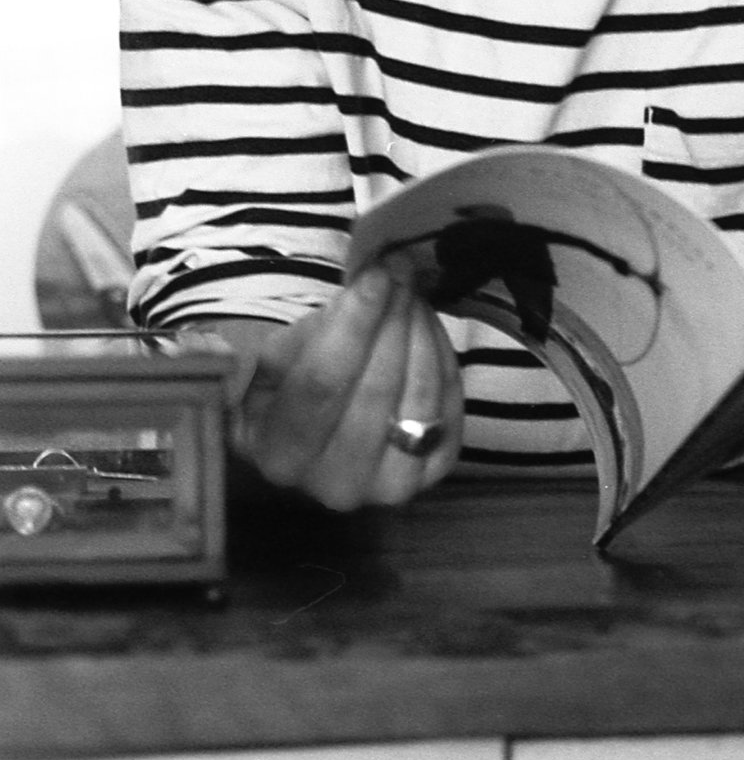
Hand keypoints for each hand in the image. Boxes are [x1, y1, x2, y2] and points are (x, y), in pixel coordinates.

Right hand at [223, 271, 464, 509]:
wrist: (329, 427)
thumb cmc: (295, 383)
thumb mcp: (281, 357)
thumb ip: (314, 330)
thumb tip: (367, 281)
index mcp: (277, 456)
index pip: (321, 384)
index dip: (352, 325)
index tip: (374, 275)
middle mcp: (334, 485)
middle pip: (375, 391)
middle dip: (391, 321)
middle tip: (401, 272)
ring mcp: (388, 487)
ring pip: (418, 398)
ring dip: (420, 334)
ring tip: (413, 291)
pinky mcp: (432, 474)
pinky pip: (449, 408)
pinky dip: (442, 360)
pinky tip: (427, 326)